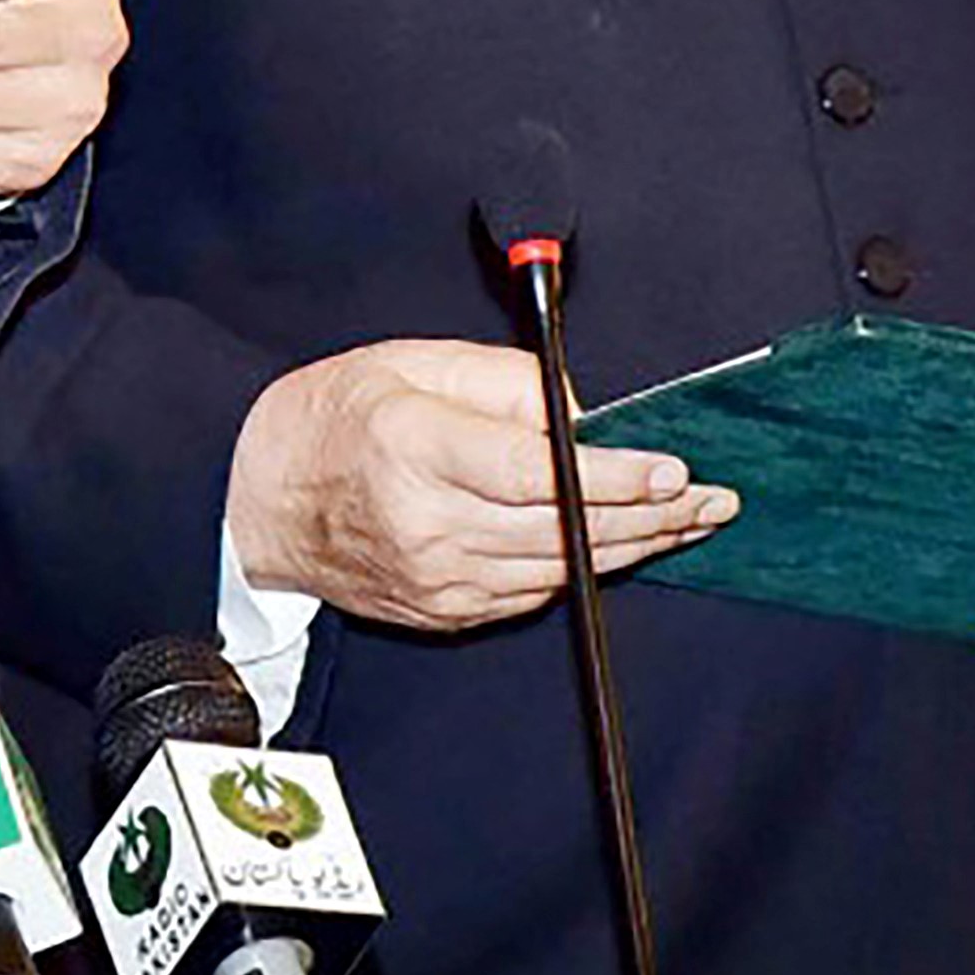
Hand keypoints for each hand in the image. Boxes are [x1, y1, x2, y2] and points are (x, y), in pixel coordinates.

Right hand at [223, 336, 734, 632]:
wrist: (262, 500)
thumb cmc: (338, 418)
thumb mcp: (412, 363)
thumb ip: (507, 382)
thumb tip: (588, 416)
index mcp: (414, 447)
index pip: (533, 471)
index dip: (612, 476)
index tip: (671, 468)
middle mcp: (426, 522)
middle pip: (562, 528)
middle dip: (651, 515)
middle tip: (712, 498)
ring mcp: (435, 578)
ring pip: (560, 569)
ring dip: (635, 548)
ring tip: (689, 521)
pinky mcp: (443, 610)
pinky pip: (533, 593)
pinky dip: (586, 570)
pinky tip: (626, 546)